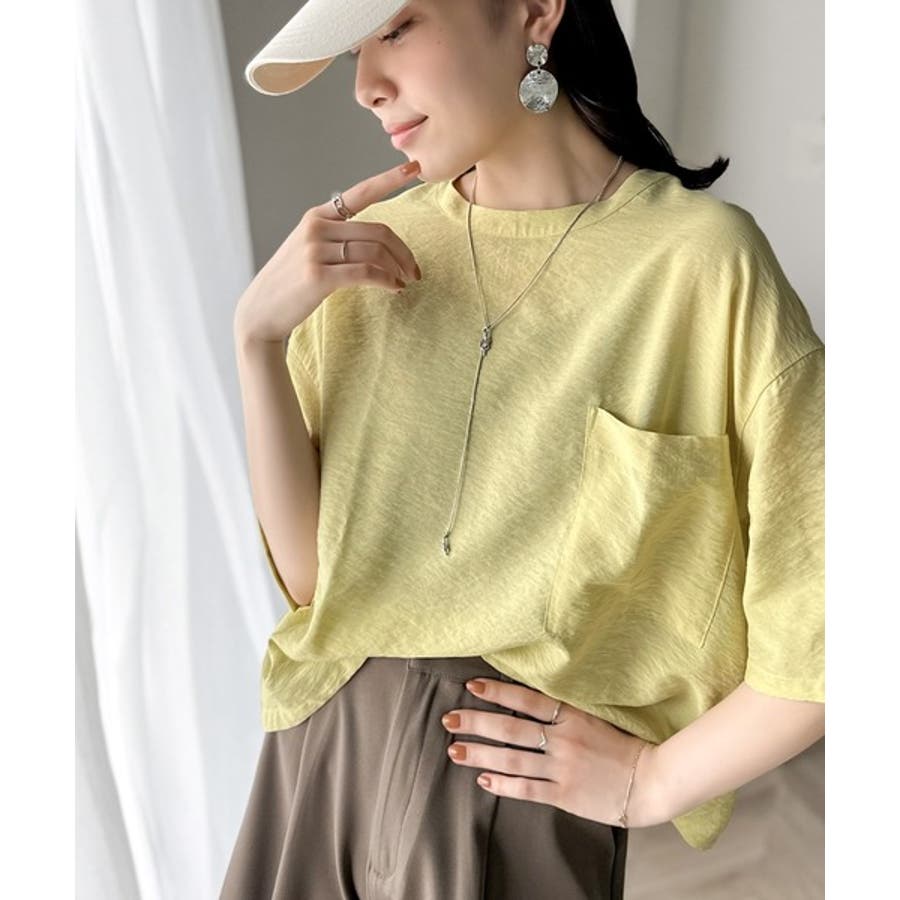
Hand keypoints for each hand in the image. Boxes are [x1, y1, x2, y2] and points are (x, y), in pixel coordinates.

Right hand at [234, 159, 423, 343]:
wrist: (262, 311)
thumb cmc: (292, 284)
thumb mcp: (309, 250)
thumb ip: (336, 238)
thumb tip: (377, 244)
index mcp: (316, 216)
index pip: (360, 192)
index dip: (389, 179)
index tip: (414, 168)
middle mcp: (316, 227)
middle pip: (377, 231)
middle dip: (403, 252)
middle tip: (414, 271)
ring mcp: (315, 250)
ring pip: (375, 252)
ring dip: (398, 269)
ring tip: (405, 282)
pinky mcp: (318, 275)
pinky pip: (366, 272)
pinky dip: (387, 281)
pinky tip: (394, 288)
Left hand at [440, 678, 664, 827]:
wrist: (650, 781)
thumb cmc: (621, 745)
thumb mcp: (593, 717)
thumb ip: (564, 710)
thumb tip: (527, 699)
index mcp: (572, 715)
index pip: (527, 699)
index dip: (498, 691)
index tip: (471, 686)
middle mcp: (564, 740)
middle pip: (511, 728)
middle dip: (476, 723)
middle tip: (449, 719)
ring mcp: (563, 769)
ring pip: (512, 759)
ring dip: (480, 754)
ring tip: (454, 751)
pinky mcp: (565, 796)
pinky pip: (527, 789)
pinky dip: (503, 784)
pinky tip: (483, 780)